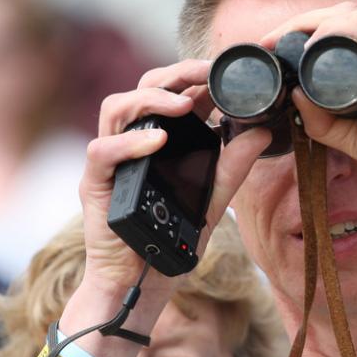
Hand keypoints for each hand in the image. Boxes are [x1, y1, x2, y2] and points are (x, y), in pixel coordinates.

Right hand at [76, 59, 271, 299]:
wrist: (141, 286)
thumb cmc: (170, 241)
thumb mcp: (213, 200)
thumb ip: (233, 167)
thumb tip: (262, 133)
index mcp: (159, 140)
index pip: (173, 93)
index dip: (195, 76)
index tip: (224, 70)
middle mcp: (132, 142)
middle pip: (143, 87)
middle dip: (175, 74)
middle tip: (206, 72)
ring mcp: (112, 161)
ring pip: (116, 107)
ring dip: (151, 98)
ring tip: (183, 104)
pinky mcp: (94, 184)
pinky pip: (102, 152)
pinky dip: (129, 143)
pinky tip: (157, 143)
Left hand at [259, 2, 356, 190]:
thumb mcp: (352, 137)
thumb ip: (322, 120)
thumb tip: (294, 95)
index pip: (348, 30)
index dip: (309, 32)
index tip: (278, 49)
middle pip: (345, 15)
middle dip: (302, 21)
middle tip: (270, 41)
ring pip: (350, 15)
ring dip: (309, 21)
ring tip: (280, 40)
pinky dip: (331, 31)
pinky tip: (308, 47)